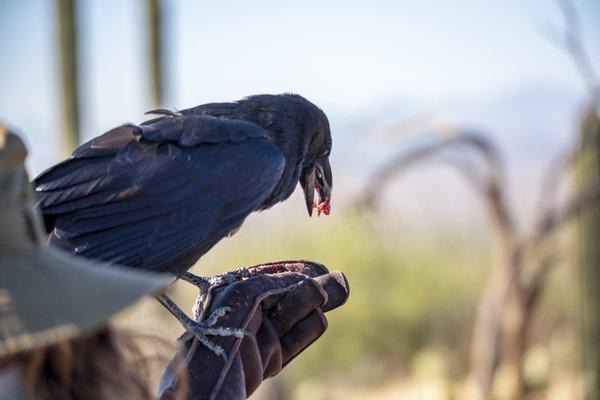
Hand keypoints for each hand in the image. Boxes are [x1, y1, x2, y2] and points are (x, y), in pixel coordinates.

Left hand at [157, 261, 348, 399]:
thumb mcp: (249, 291)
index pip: (265, 279)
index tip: (318, 269)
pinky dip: (307, 330)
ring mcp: (254, 339)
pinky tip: (320, 317)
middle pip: (283, 298)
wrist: (215, 373)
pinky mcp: (266, 361)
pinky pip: (291, 343)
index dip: (292, 272)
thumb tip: (306, 279)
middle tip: (336, 279)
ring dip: (311, 304)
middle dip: (309, 287)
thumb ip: (276, 283)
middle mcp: (240, 316)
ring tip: (339, 290)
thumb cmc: (224, 324)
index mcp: (228, 296)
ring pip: (290, 319)